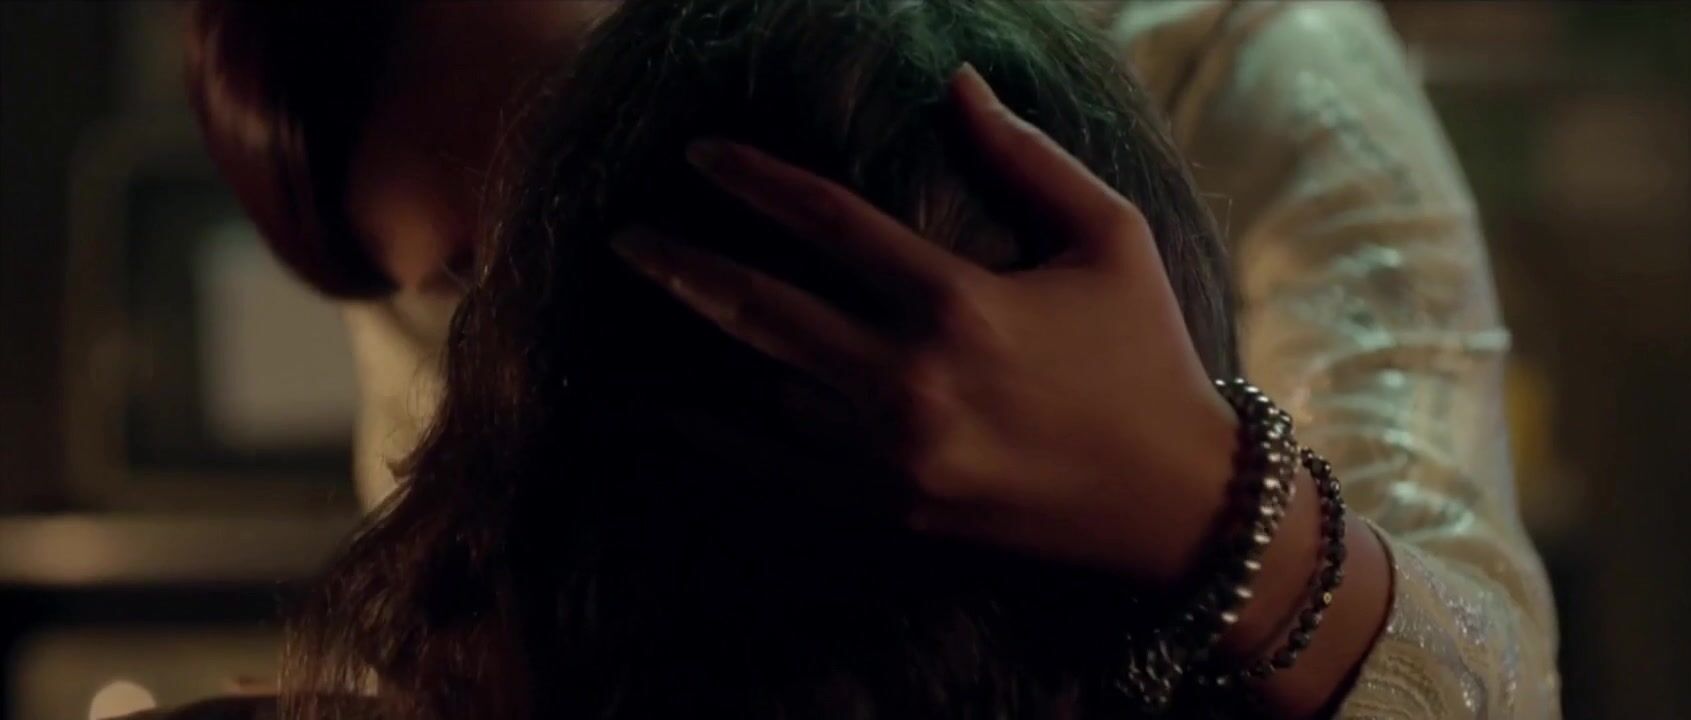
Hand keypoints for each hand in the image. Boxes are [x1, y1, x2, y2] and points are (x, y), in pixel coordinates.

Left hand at [610, 65, 1239, 588]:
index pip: (829, 221)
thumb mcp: (1110, 238)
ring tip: (643, 311)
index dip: (754, 179)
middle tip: (622, 236)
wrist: (1174, 507)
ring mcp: (892, 460)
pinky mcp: (889, 515)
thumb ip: (1027, 157)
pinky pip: (777, 471)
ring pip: (763, 391)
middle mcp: (913, 382)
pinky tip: (667, 417)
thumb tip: (954, 81)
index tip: (698, 153)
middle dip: (682, 266)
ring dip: (697, 348)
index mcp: (963, 303)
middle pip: (765, 309)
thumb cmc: (1147, 355)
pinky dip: (717, 440)